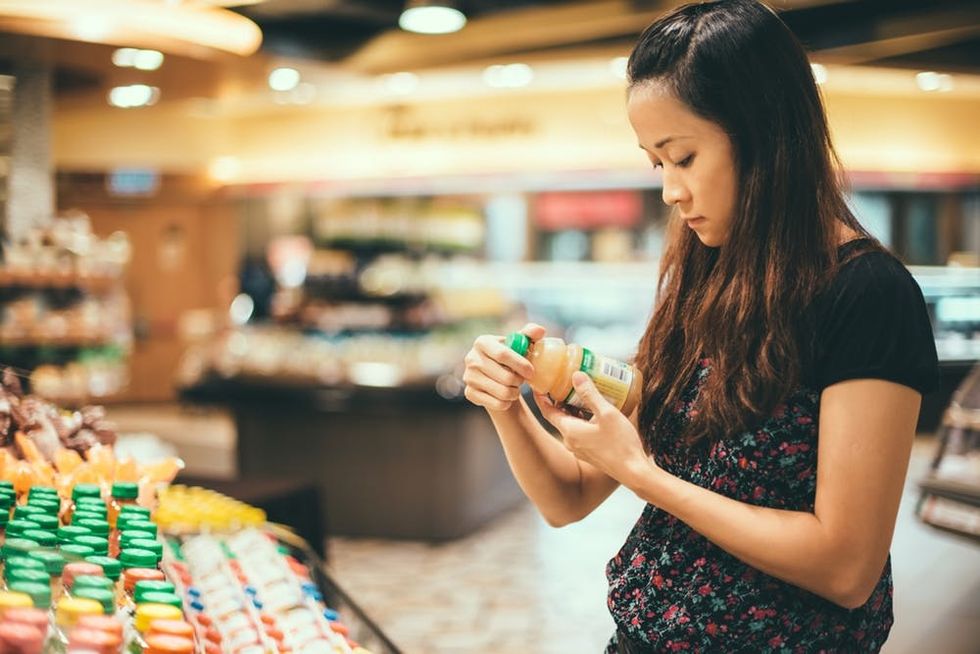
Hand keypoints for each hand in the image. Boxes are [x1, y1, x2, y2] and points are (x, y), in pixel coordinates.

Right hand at [463, 323, 544, 412]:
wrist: (497, 378)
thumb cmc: (511, 358)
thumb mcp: (520, 344)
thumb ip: (530, 334)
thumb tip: (540, 330)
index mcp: (482, 342)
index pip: (502, 354)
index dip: (520, 364)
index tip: (532, 372)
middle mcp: (471, 358)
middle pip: (504, 376)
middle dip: (519, 380)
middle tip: (522, 379)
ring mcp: (468, 377)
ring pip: (502, 392)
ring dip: (514, 392)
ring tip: (515, 387)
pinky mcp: (469, 393)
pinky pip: (497, 403)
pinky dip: (507, 402)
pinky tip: (507, 397)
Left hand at [535, 371, 653, 483]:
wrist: (634, 472)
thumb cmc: (620, 443)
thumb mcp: (606, 413)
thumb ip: (590, 394)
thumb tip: (576, 376)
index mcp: (570, 431)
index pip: (547, 411)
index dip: (541, 398)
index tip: (538, 385)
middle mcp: (570, 442)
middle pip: (558, 417)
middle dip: (559, 400)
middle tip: (563, 383)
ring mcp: (580, 449)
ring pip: (570, 425)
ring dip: (572, 410)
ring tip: (580, 393)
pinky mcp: (590, 453)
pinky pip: (580, 432)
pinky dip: (582, 419)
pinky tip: (594, 412)